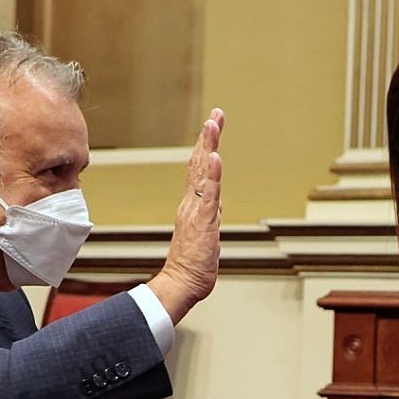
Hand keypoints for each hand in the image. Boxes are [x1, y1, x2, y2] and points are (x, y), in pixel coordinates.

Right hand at [147, 108, 225, 323]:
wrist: (181, 284)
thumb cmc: (192, 265)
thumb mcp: (205, 234)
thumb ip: (209, 216)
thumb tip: (217, 204)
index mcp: (192, 206)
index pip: (198, 170)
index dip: (205, 146)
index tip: (212, 125)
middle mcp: (191, 204)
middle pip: (198, 163)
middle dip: (208, 137)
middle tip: (215, 114)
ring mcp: (196, 211)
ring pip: (202, 173)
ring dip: (208, 146)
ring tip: (212, 124)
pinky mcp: (203, 222)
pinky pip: (209, 195)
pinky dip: (212, 174)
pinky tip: (215, 157)